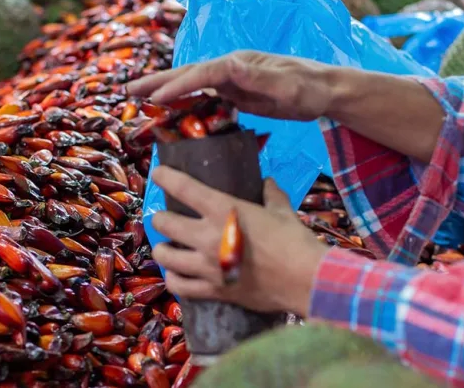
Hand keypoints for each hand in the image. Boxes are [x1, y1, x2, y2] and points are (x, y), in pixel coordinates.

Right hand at [125, 50, 337, 120]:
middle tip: (129, 91)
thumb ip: (258, 76)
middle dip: (158, 81)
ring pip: (191, 84)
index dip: (178, 85)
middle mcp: (230, 68)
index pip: (202, 73)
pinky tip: (171, 111)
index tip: (156, 99)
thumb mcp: (286, 83)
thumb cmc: (309, 86)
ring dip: (164, 90)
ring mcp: (231, 80)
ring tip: (138, 98)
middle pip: (188, 73)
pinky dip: (183, 102)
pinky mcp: (235, 93)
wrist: (324, 91)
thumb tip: (228, 65)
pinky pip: (203, 97)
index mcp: (239, 63)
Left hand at [150, 166, 329, 315]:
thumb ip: (271, 194)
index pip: (183, 187)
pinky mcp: (213, 290)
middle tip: (164, 219)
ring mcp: (207, 266)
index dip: (165, 177)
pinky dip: (174, 279)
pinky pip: (179, 286)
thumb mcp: (282, 210)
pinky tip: (177, 275)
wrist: (306, 280)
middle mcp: (207, 236)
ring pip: (164, 256)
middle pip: (164, 222)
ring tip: (167, 248)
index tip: (158, 173)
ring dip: (162, 249)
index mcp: (223, 210)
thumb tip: (267, 182)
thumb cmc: (295, 240)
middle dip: (160, 218)